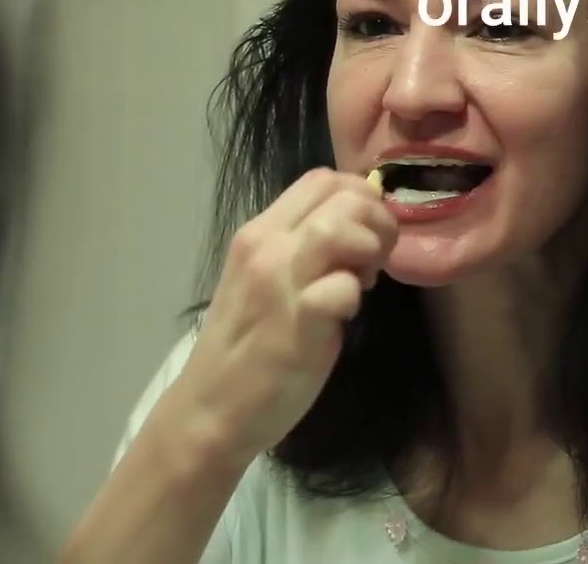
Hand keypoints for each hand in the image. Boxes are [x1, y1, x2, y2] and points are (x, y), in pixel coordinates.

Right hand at [169, 167, 396, 466]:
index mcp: (260, 232)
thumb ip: (305, 250)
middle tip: (375, 261)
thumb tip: (360, 229)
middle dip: (376, 220)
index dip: (359, 197)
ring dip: (369, 250)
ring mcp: (279, 283)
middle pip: (341, 194)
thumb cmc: (247, 347)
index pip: (322, 179)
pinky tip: (346, 316)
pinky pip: (342, 287)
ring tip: (364, 282)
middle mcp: (267, 247)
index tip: (366, 236)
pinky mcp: (297, 322)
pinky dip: (354, 297)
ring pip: (341, 227)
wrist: (211, 408)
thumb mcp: (268, 280)